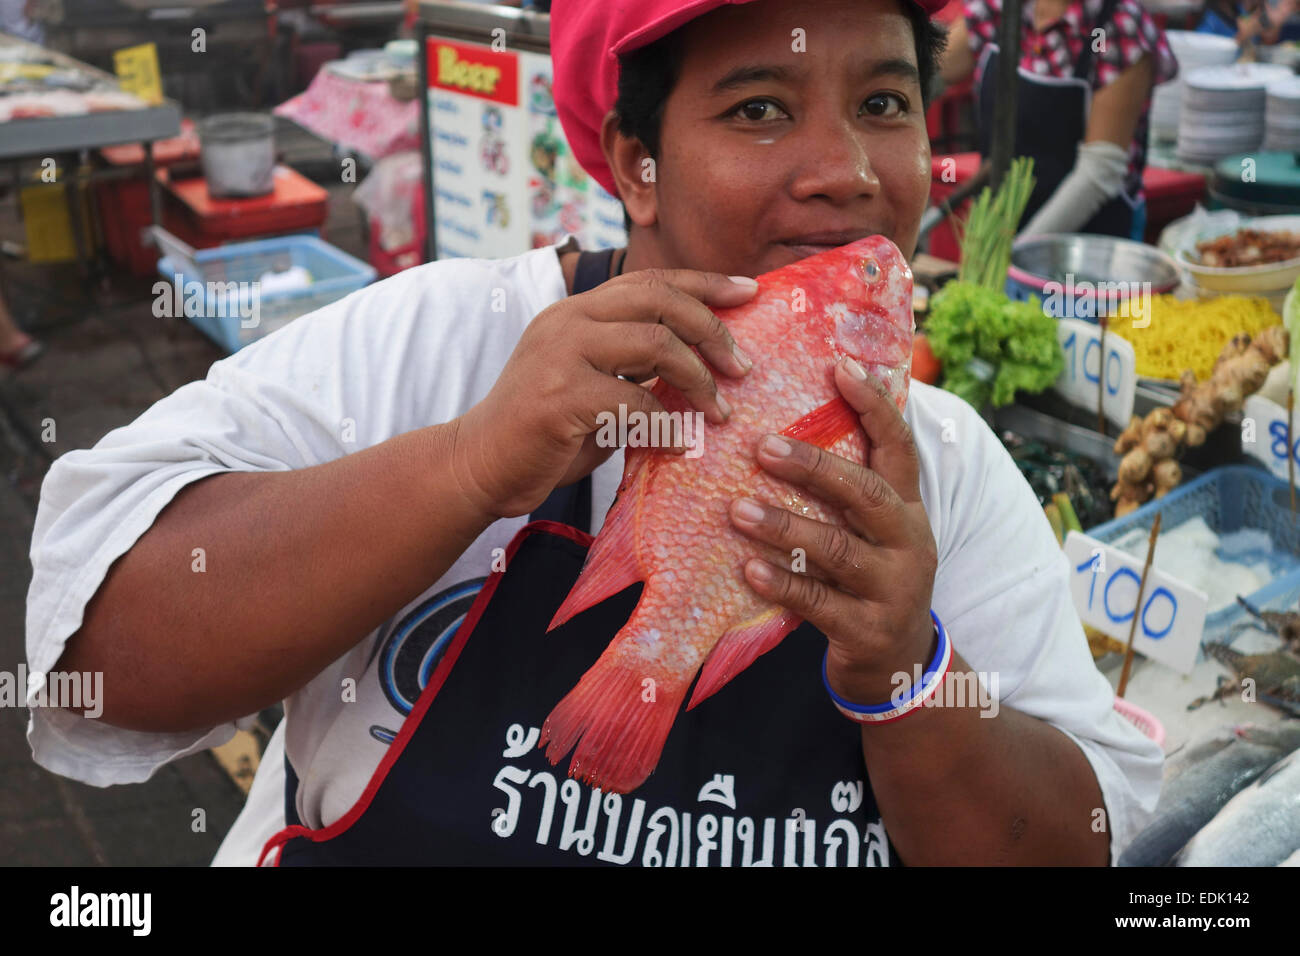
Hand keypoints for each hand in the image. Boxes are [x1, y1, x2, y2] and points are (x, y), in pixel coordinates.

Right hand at [453, 269, 756, 517]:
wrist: (480, 465)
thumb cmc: (545, 432)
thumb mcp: (593, 383)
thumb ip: (634, 366)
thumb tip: (703, 361)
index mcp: (576, 311)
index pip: (649, 279)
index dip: (704, 281)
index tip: (750, 291)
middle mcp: (567, 320)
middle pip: (660, 300)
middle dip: (712, 330)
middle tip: (743, 367)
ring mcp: (560, 355)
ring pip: (655, 344)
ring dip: (699, 379)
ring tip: (720, 411)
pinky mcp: (559, 398)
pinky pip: (636, 403)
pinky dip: (670, 426)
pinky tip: (682, 445)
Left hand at [727, 356, 938, 706]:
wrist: (900, 666)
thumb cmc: (871, 580)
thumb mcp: (875, 532)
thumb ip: (846, 488)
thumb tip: (788, 422)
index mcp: (908, 508)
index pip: (898, 446)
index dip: (874, 404)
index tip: (840, 365)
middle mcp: (908, 542)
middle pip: (867, 493)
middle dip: (814, 466)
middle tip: (761, 445)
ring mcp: (892, 588)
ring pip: (839, 550)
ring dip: (785, 527)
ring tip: (737, 510)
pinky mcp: (868, 630)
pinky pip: (820, 603)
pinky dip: (784, 584)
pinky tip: (747, 568)